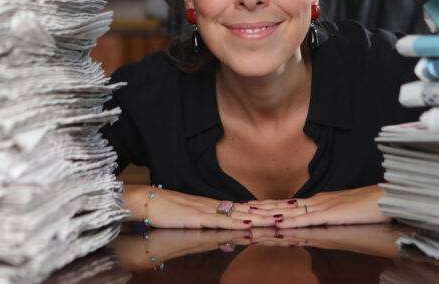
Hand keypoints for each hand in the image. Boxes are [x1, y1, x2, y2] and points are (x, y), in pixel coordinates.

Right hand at [123, 185, 276, 229]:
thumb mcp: (192, 221)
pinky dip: (237, 222)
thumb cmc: (165, 211)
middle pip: (248, 209)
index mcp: (216, 207)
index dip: (265, 209)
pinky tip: (249, 222)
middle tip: (292, 211)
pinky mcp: (198, 218)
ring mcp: (208, 211)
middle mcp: (215, 206)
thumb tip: (227, 237)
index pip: (246, 208)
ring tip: (279, 217)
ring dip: (259, 217)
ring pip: (240, 215)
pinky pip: (221, 221)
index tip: (283, 210)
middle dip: (270, 211)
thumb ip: (209, 227)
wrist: (147, 200)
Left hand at [246, 185, 391, 227]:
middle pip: (280, 207)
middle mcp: (315, 202)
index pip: (285, 206)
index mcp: (318, 202)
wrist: (388, 197)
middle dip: (258, 210)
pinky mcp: (331, 215)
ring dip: (267, 216)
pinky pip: (307, 220)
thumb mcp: (344, 212)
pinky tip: (278, 224)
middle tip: (236, 211)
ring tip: (246, 217)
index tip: (246, 208)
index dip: (264, 207)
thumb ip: (329, 215)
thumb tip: (315, 220)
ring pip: (288, 213)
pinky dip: (290, 222)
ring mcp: (322, 207)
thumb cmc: (370, 206)